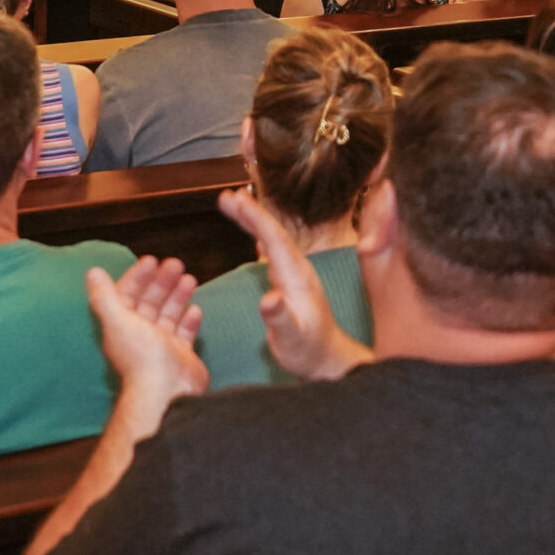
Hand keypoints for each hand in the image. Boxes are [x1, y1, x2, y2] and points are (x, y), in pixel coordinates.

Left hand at [82, 262, 207, 432]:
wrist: (166, 391)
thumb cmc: (141, 357)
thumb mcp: (118, 321)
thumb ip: (104, 297)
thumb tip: (92, 272)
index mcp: (122, 326)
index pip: (128, 295)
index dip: (137, 276)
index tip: (152, 260)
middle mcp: (140, 335)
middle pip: (150, 302)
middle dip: (162, 281)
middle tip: (176, 264)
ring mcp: (162, 346)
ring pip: (169, 314)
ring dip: (177, 296)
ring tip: (189, 279)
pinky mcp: (181, 356)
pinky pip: (185, 333)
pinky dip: (189, 320)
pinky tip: (195, 309)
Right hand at [218, 187, 369, 380]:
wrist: (327, 359)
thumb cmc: (308, 350)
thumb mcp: (291, 337)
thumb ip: (280, 317)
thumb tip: (268, 298)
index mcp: (297, 276)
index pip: (274, 239)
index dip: (255, 217)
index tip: (235, 199)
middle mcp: (298, 270)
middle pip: (273, 233)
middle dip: (251, 212)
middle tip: (227, 196)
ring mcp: (296, 274)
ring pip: (273, 239)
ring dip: (254, 221)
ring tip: (234, 204)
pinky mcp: (292, 282)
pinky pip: (274, 251)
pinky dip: (260, 237)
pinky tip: (254, 233)